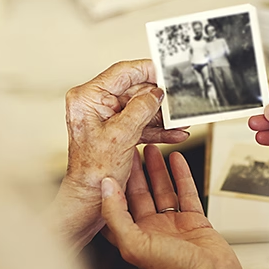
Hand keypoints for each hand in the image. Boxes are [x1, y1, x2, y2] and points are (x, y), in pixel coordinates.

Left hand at [51, 60, 188, 250]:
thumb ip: (141, 109)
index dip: (147, 70)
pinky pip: (139, 124)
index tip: (166, 71)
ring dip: (162, 116)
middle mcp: (94, 105)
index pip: (122, 73)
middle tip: (178, 100)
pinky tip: (174, 133)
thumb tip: (155, 93)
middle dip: (158, 99)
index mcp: (88, 98)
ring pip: (140, 109)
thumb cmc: (94, 171)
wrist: (90, 197)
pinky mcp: (115, 131)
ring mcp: (105, 118)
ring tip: (181, 120)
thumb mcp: (122, 135)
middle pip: (134, 91)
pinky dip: (156, 129)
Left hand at [100, 145, 245, 268]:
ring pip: (162, 190)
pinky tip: (177, 160)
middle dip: (135, 170)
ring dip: (156, 169)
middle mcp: (151, 229)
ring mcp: (173, 224)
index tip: (111, 162)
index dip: (112, 184)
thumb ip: (117, 215)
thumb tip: (106, 187)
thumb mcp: (135, 243)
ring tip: (153, 148)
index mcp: (133, 236)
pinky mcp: (193, 221)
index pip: (117, 205)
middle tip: (131, 147)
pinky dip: (181, 175)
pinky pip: (186, 192)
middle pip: (139, 193)